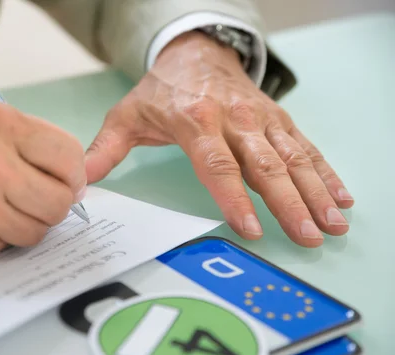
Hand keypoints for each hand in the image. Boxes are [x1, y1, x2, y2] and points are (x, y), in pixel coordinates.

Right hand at [0, 98, 85, 267]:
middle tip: (29, 204)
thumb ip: (20, 144)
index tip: (64, 184)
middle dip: (52, 207)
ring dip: (21, 227)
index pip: (69, 155)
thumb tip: (68, 174)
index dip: (72, 176)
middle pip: (61, 198)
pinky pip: (6, 247)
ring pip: (38, 229)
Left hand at [85, 31, 352, 246]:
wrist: (195, 52)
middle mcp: (234, 118)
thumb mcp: (127, 115)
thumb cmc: (161, 91)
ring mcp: (260, 118)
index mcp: (195, 120)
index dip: (234, 196)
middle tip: (308, 237)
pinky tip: (340, 197)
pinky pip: (305, 146)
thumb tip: (79, 181)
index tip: (250, 228)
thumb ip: (105, 148)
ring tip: (334, 224)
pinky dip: (325, 172)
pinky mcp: (277, 119)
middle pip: (264, 165)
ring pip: (292, 157)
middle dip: (289, 203)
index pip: (217, 164)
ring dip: (315, 192)